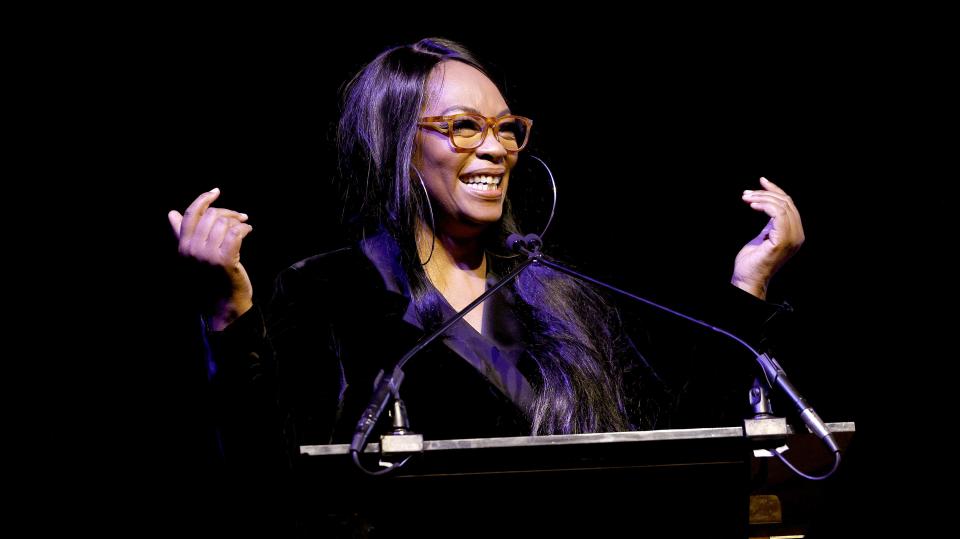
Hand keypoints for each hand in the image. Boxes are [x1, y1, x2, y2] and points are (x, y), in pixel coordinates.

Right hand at [168, 188, 253, 329]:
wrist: (223, 305)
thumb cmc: (210, 278)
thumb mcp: (193, 255)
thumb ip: (183, 234)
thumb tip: (171, 213)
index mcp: (182, 246)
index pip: (190, 214)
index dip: (203, 199)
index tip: (215, 192)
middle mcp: (192, 250)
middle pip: (211, 216)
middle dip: (227, 213)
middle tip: (240, 217)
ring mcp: (207, 256)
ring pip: (224, 224)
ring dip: (238, 221)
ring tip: (244, 226)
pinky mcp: (225, 260)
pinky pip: (235, 233)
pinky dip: (244, 229)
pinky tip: (248, 231)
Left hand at [732, 177, 803, 299]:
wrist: (748, 278)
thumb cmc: (752, 261)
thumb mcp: (763, 236)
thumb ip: (770, 223)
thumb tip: (767, 206)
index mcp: (795, 233)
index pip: (789, 205)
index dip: (775, 191)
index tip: (761, 182)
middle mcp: (798, 235)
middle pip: (787, 203)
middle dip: (765, 194)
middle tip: (746, 194)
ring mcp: (792, 238)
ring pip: (782, 206)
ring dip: (762, 198)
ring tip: (746, 199)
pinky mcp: (782, 240)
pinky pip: (777, 214)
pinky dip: (764, 205)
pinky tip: (752, 205)